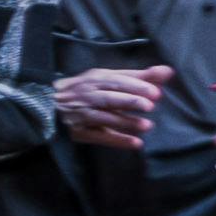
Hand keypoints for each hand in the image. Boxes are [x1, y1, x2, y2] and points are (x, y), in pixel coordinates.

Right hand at [53, 60, 175, 153]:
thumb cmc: (86, 90)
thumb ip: (138, 76)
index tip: (155, 92)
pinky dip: (117, 140)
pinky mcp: (79, 132)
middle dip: (129, 100)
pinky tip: (135, 143)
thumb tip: (168, 71)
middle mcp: (87, 95)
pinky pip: (99, 137)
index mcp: (95, 80)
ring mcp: (82, 114)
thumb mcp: (107, 78)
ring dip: (125, 122)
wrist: (47, 105)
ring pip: (104, 117)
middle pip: (109, 97)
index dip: (135, 86)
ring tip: (147, 126)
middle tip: (150, 105)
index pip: (116, 81)